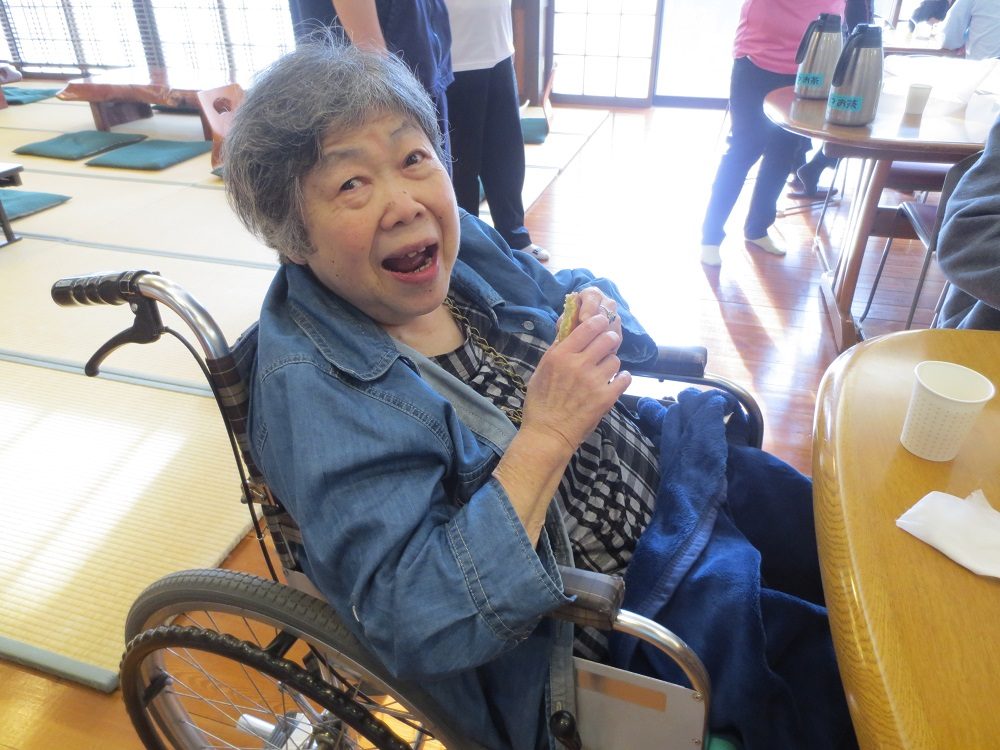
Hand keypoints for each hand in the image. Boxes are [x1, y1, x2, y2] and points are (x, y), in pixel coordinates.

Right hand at [521, 290, 630, 452]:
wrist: (548, 433)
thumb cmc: (540, 403)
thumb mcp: (541, 371)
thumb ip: (556, 350)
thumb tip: (567, 331)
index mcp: (560, 355)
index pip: (587, 327)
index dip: (598, 321)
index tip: (601, 322)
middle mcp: (578, 364)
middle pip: (607, 339)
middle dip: (609, 339)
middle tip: (608, 344)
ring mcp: (594, 381)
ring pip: (615, 360)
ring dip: (611, 363)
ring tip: (604, 371)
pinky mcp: (606, 397)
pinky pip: (624, 379)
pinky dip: (622, 379)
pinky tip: (616, 382)